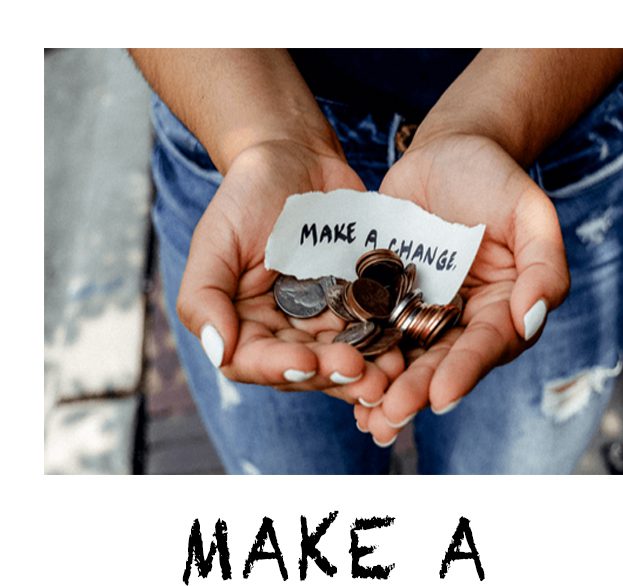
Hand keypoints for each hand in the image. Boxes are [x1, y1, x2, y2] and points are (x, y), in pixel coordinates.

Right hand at [176, 139, 403, 404]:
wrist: (297, 160)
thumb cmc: (247, 197)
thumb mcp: (216, 240)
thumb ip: (203, 297)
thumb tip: (218, 350)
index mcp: (244, 324)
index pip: (254, 362)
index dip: (279, 369)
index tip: (306, 363)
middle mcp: (283, 333)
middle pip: (305, 369)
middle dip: (332, 374)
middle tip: (361, 374)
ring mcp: (323, 322)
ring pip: (342, 358)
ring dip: (367, 371)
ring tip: (391, 373)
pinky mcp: (358, 306)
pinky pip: (373, 331)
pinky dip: (388, 343)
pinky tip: (405, 350)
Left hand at [354, 134, 569, 443]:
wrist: (444, 154)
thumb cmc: (493, 178)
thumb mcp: (529, 211)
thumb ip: (543, 265)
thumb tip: (532, 320)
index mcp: (502, 309)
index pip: (486, 345)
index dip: (465, 371)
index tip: (441, 396)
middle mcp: (462, 321)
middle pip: (441, 362)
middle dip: (416, 391)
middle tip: (391, 416)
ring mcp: (421, 313)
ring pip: (404, 358)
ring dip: (385, 389)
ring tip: (364, 417)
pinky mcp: (385, 301)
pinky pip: (371, 332)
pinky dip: (359, 357)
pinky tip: (338, 380)